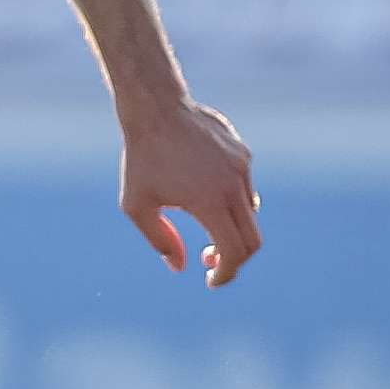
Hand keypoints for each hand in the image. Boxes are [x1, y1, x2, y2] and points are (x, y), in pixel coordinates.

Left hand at [120, 95, 261, 286]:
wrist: (156, 109)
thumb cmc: (142, 159)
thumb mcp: (137, 206)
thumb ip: (161, 240)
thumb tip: (182, 266)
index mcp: (210, 202)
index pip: (234, 252)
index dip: (226, 273)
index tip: (211, 280)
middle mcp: (234, 185)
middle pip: (252, 239)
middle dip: (233, 258)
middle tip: (209, 260)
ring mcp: (242, 167)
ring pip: (250, 213)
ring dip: (232, 229)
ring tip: (202, 222)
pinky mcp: (243, 153)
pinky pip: (245, 188)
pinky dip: (232, 203)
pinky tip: (204, 191)